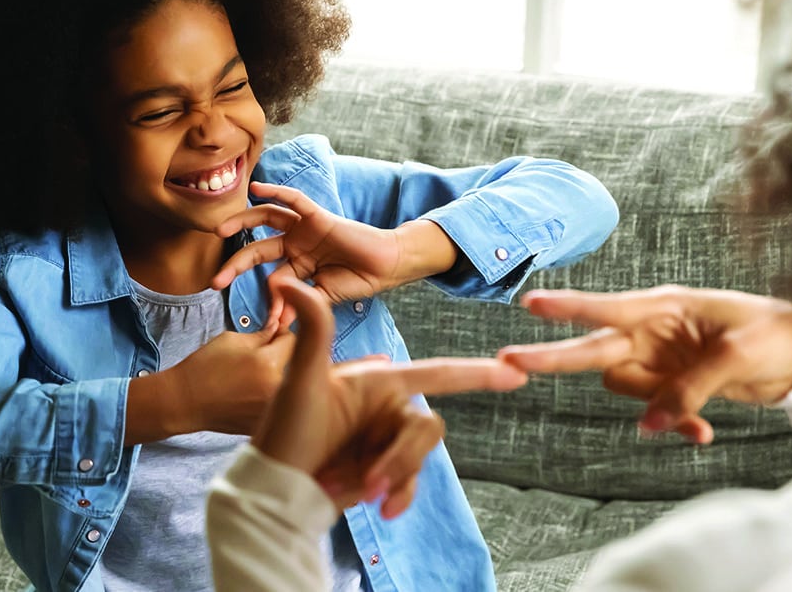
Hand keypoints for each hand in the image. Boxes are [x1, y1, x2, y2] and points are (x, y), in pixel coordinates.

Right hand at [124, 320, 295, 443]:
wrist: (184, 402)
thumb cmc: (203, 368)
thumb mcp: (232, 340)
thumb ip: (263, 334)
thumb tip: (282, 328)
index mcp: (269, 364)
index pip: (294, 340)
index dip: (282, 334)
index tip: (272, 336)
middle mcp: (276, 389)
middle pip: (297, 364)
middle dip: (284, 356)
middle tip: (263, 356)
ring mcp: (273, 410)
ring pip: (291, 386)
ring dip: (281, 377)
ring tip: (256, 377)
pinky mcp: (267, 423)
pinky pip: (280, 404)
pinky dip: (272, 397)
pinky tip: (251, 394)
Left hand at [211, 182, 457, 305]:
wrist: (388, 267)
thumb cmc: (359, 280)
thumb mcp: (323, 297)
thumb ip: (300, 303)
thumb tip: (279, 322)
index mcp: (297, 265)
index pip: (271, 279)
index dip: (268, 301)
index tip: (269, 324)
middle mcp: (296, 244)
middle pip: (257, 249)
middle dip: (235, 265)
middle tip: (215, 282)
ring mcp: (305, 229)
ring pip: (266, 219)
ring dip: (241, 222)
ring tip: (220, 230)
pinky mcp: (318, 216)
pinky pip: (295, 200)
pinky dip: (276, 192)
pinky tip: (256, 188)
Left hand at [253, 277, 527, 516]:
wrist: (275, 488)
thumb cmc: (283, 431)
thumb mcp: (299, 380)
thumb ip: (312, 330)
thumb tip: (288, 282)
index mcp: (379, 381)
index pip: (438, 373)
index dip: (477, 372)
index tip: (516, 371)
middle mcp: (389, 408)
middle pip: (427, 427)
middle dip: (401, 457)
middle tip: (369, 483)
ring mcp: (388, 441)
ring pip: (419, 458)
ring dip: (391, 477)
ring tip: (352, 491)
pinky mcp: (385, 470)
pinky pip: (411, 481)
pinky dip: (398, 494)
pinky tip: (379, 508)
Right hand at [498, 286, 791, 443]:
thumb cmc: (774, 334)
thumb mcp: (735, 357)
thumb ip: (688, 390)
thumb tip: (649, 426)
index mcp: (663, 307)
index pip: (605, 308)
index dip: (567, 307)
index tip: (529, 303)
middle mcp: (651, 332)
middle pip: (592, 348)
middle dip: (552, 357)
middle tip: (506, 361)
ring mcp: (658, 358)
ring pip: (625, 388)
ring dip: (652, 408)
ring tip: (697, 425)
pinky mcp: (671, 383)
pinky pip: (655, 409)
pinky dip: (676, 424)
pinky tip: (704, 434)